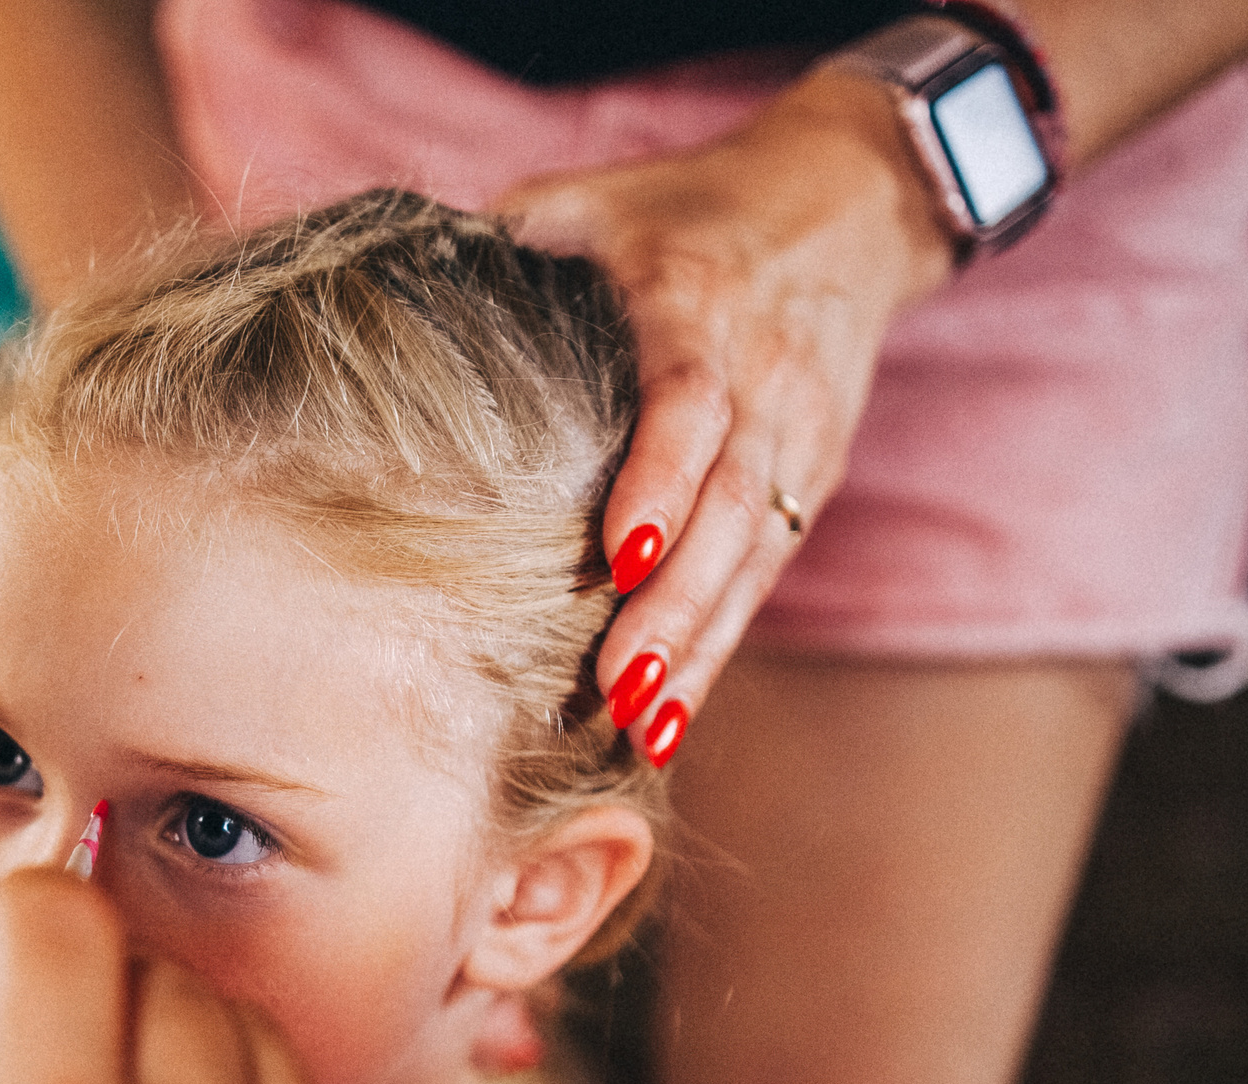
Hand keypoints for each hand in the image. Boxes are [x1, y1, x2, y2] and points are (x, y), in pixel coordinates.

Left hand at [495, 67, 955, 765]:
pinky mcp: (809, 480)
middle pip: (730, 506)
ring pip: (753, 555)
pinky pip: (764, 572)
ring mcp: (796, 438)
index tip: (620, 556)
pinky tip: (674, 712)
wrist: (847, 205)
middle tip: (621, 689)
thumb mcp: (599, 196)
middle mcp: (762, 382)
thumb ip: (514, 234)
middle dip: (678, 606)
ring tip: (646, 724)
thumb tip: (401, 277)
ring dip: (701, 645)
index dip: (663, 480)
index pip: (691, 404)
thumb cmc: (689, 208)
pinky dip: (721, 644)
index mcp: (700, 307)